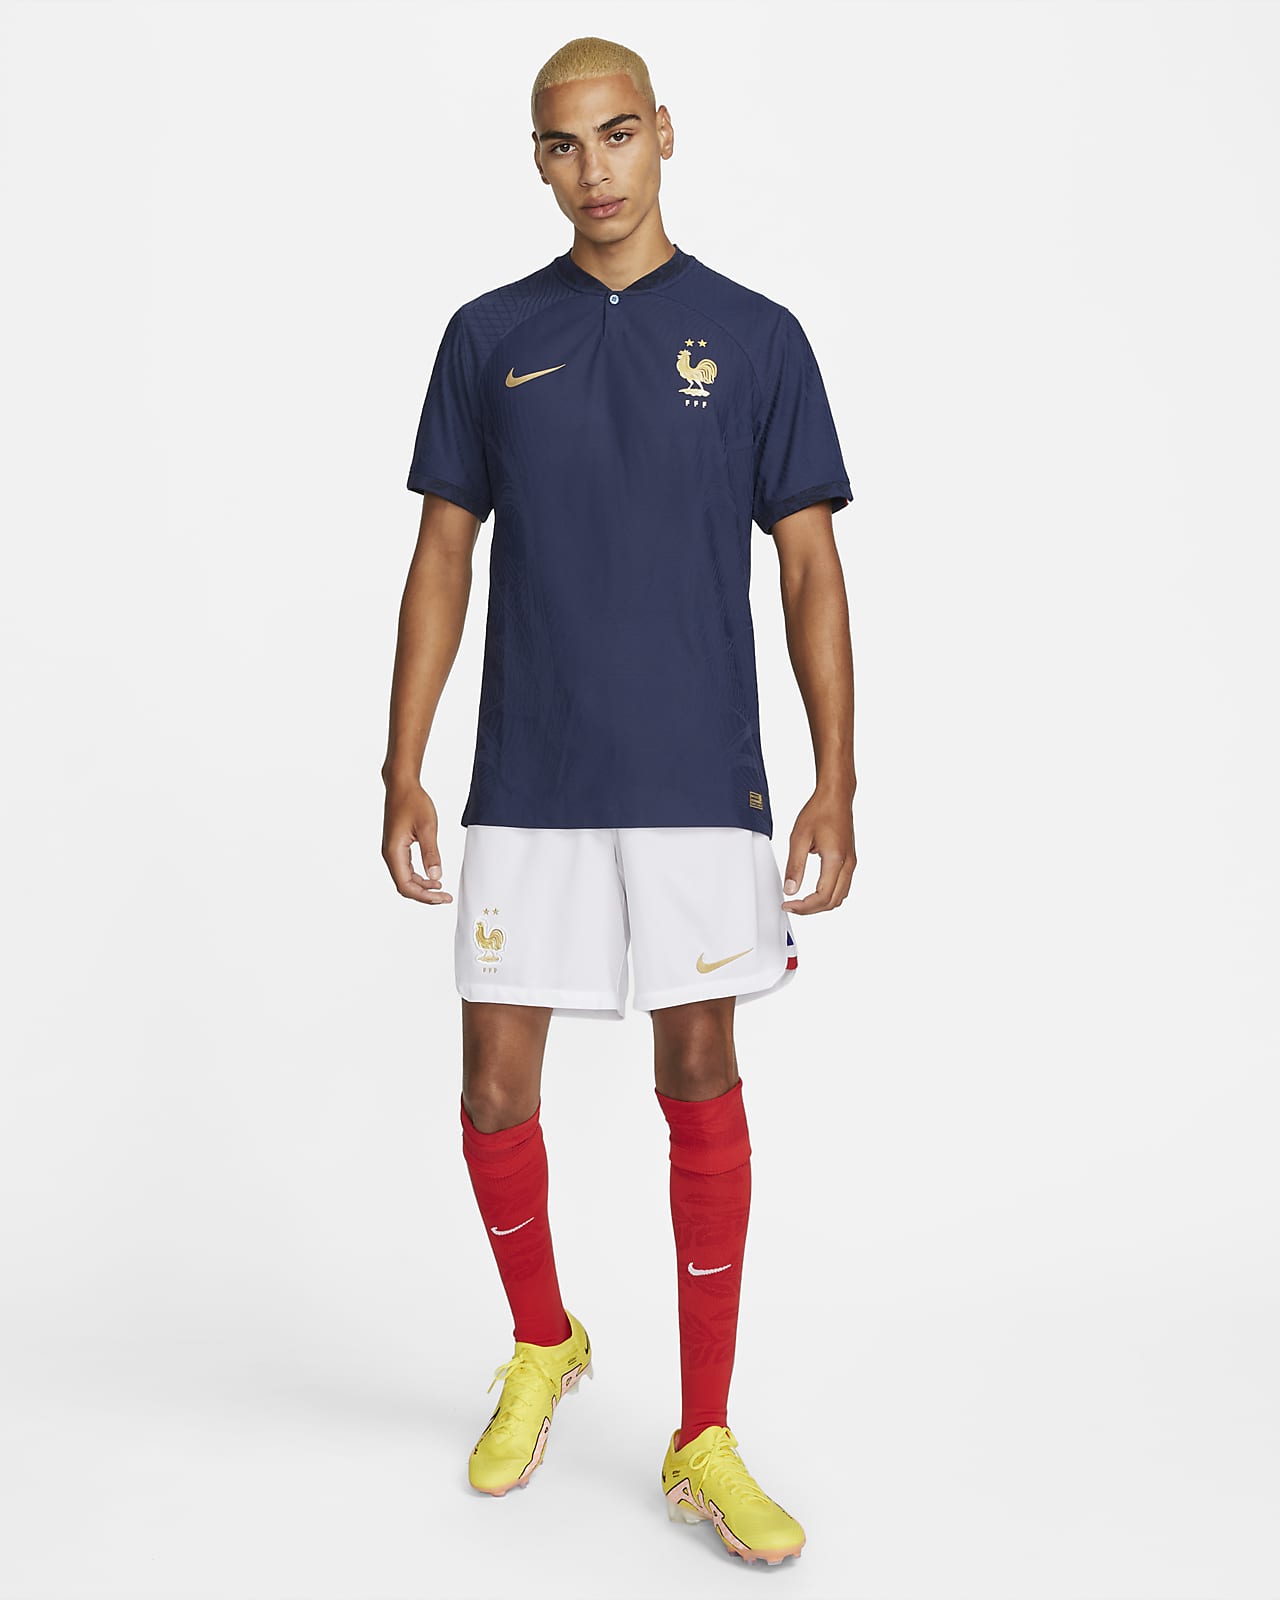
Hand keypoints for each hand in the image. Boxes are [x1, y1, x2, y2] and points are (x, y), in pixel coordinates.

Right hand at [382, 781, 452, 903]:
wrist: (401, 785)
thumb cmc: (412, 801)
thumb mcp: (427, 827)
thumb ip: (431, 853)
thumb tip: (436, 875)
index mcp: (394, 852)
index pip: (406, 885)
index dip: (424, 896)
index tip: (442, 898)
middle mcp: (390, 855)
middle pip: (405, 886)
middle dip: (425, 895)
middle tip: (445, 897)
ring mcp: (392, 851)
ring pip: (405, 879)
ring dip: (422, 887)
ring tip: (441, 889)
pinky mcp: (396, 847)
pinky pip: (406, 869)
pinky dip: (419, 877)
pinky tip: (432, 877)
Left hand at [781, 789, 855, 913]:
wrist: (836, 796)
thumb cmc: (820, 811)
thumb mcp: (799, 837)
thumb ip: (795, 866)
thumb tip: (790, 889)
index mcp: (835, 859)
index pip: (822, 896)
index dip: (804, 906)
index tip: (788, 904)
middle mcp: (848, 864)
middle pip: (833, 901)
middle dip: (811, 909)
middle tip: (792, 905)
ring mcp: (851, 862)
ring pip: (840, 896)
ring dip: (821, 904)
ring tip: (801, 901)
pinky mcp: (850, 860)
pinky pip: (842, 886)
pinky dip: (829, 895)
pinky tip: (814, 890)